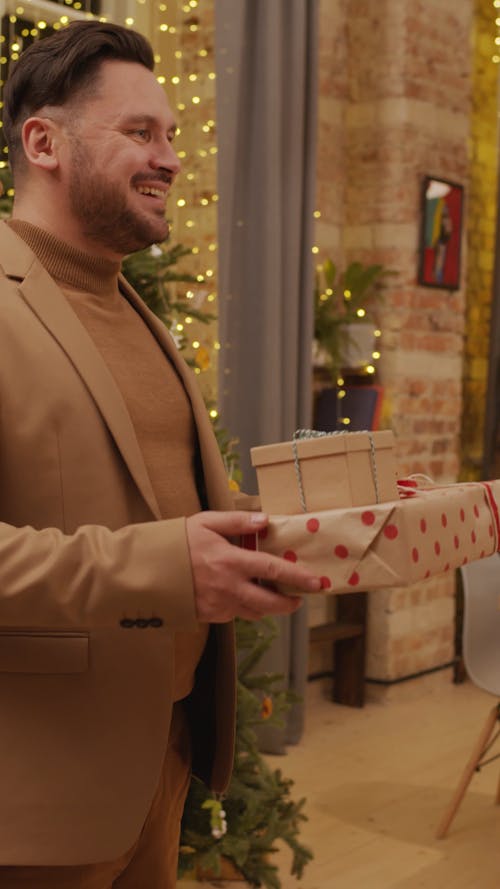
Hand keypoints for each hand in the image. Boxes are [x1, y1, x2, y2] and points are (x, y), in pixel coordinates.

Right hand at [186, 510, 321, 622]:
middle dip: (290, 603)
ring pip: (255, 613)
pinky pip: (235, 615)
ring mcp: (219, 605)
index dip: (298, 577)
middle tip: (299, 598)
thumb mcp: (205, 522)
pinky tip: (241, 595)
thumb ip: (237, 521)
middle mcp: (229, 587)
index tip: (316, 582)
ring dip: (268, 607)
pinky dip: (244, 607)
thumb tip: (265, 520)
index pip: (274, 571)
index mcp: (231, 561)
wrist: (145, 572)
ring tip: (273, 597)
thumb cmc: (176, 542)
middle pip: (271, 603)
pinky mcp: (209, 616)